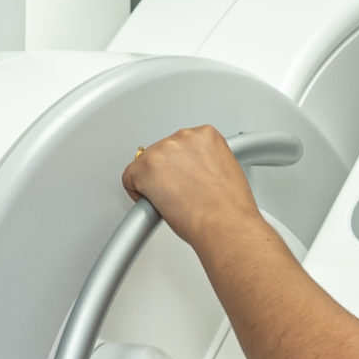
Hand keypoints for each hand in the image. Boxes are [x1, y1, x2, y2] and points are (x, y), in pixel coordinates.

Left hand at [122, 126, 263, 246]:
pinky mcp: (145, 168)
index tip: (184, 179)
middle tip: (178, 194)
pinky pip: (128, 177)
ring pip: (145, 163)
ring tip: (171, 200)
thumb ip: (205, 162)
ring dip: (153, 181)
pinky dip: (136, 191)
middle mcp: (183, 136)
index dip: (180, 165)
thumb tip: (192, 172)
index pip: (182, 144)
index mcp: (205, 134)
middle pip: (163, 151)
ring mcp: (163, 150)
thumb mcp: (225, 170)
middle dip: (167, 172)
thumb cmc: (229, 206)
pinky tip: (154, 202)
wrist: (225, 224)